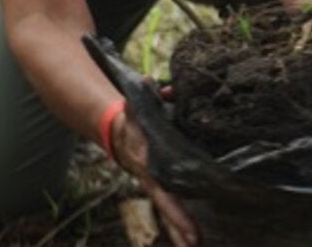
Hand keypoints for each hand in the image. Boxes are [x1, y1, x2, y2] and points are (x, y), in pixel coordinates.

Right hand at [111, 111, 197, 246]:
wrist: (116, 132)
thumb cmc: (131, 119)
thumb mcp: (134, 109)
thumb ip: (141, 100)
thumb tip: (148, 81)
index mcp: (149, 165)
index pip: (164, 189)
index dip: (175, 207)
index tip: (186, 221)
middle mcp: (153, 179)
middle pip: (168, 207)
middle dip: (180, 226)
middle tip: (195, 243)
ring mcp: (156, 185)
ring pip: (169, 212)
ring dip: (179, 231)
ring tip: (195, 246)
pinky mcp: (160, 185)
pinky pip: (170, 207)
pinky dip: (178, 223)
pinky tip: (190, 238)